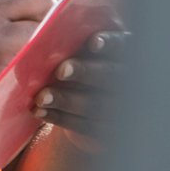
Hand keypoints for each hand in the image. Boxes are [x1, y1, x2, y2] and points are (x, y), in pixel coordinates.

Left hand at [37, 28, 127, 146]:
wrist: (91, 106)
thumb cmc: (83, 67)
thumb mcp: (85, 55)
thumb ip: (76, 46)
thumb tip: (52, 39)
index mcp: (125, 55)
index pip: (123, 46)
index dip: (110, 43)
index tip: (92, 42)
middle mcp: (129, 82)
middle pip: (110, 76)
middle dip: (85, 72)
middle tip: (61, 70)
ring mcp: (121, 111)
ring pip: (95, 104)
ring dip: (66, 99)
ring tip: (41, 96)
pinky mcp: (107, 131)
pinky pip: (85, 126)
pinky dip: (60, 118)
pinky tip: (40, 111)